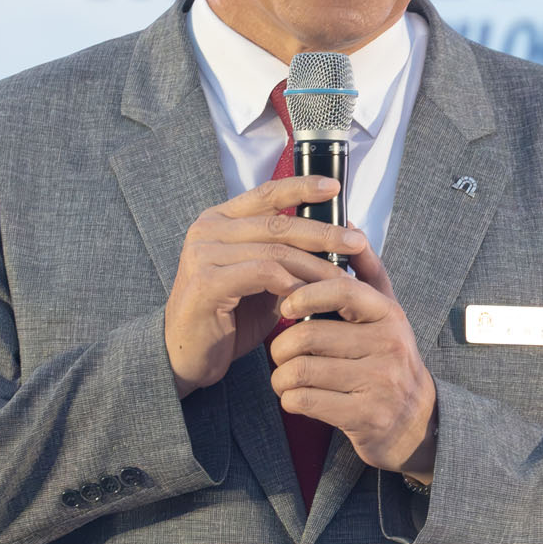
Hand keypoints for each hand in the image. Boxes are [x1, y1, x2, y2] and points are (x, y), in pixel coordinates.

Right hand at [164, 175, 368, 395]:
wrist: (187, 356)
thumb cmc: (228, 319)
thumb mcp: (261, 282)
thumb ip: (285, 258)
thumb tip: (333, 243)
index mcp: (220, 220)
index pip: (266, 193)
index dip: (302, 187)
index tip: (335, 187)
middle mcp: (208, 230)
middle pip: (277, 222)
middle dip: (323, 232)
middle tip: (355, 242)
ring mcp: (203, 253)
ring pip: (274, 250)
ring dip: (314, 265)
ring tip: (342, 278)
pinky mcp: (206, 281)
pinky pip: (261, 274)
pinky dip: (291, 283)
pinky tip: (309, 295)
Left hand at [267, 245, 437, 479]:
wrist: (416, 423)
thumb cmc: (388, 359)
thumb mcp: (386, 312)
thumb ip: (367, 270)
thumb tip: (350, 225)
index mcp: (388, 314)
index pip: (341, 290)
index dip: (304, 293)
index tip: (286, 304)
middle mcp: (388, 344)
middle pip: (308, 335)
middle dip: (281, 347)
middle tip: (280, 353)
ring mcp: (379, 382)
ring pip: (301, 370)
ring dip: (281, 377)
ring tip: (285, 377)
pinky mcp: (365, 415)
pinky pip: (304, 400)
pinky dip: (289, 399)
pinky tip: (296, 397)